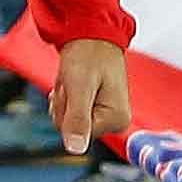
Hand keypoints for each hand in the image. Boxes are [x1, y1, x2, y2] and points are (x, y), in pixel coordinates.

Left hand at [51, 38, 132, 158]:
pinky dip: (66, 95)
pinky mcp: (98, 108)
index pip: (76, 133)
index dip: (67, 109)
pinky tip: (74, 82)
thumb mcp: (80, 87)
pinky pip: (71, 111)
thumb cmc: (88, 54)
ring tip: (74, 79)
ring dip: (64, 98)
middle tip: (73, 81)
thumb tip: (75, 149)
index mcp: (117, 119)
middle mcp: (116, 120)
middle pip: (71, 129)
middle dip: (64, 103)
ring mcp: (107, 114)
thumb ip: (77, 119)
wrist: (91, 32)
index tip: (74, 88)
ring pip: (68, 120)